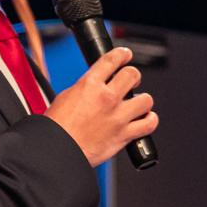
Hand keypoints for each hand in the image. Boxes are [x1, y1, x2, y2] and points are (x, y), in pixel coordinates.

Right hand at [44, 47, 156, 166]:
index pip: (112, 60)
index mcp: (89, 85)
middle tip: (131, 80)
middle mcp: (106, 98)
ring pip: (146, 99)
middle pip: (132, 75)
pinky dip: (150, 121)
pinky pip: (149, 124)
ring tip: (138, 103)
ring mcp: (118, 117)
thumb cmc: (57, 128)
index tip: (125, 55)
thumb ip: (86, 89)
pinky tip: (145, 119)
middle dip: (133, 76)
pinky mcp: (124, 135)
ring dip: (143, 100)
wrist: (58, 151)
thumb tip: (95, 86)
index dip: (122, 54)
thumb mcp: (66, 97)